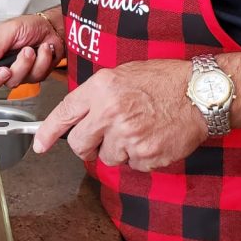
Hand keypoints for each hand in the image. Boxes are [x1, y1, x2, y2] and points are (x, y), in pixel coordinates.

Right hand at [0, 13, 63, 93]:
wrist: (53, 29)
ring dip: (24, 64)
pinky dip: (40, 62)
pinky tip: (41, 51)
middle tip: (5, 69)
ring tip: (30, 50)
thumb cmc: (30, 25)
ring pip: (13, 81)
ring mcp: (15, 71)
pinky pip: (32, 77)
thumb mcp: (10, 29)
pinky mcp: (31, 76)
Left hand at [31, 59, 208, 169]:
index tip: (40, 145)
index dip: (48, 133)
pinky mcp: (146, 154)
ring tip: (138, 130)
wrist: (200, 93)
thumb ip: (96, 96)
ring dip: (119, 150)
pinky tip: (152, 138)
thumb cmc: (163, 80)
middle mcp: (110, 113)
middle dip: (87, 146)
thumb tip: (77, 117)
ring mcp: (128, 136)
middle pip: (80, 145)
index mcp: (101, 89)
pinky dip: (140, 157)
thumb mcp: (122, 75)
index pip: (64, 114)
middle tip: (101, 139)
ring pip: (107, 158)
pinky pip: (132, 165)